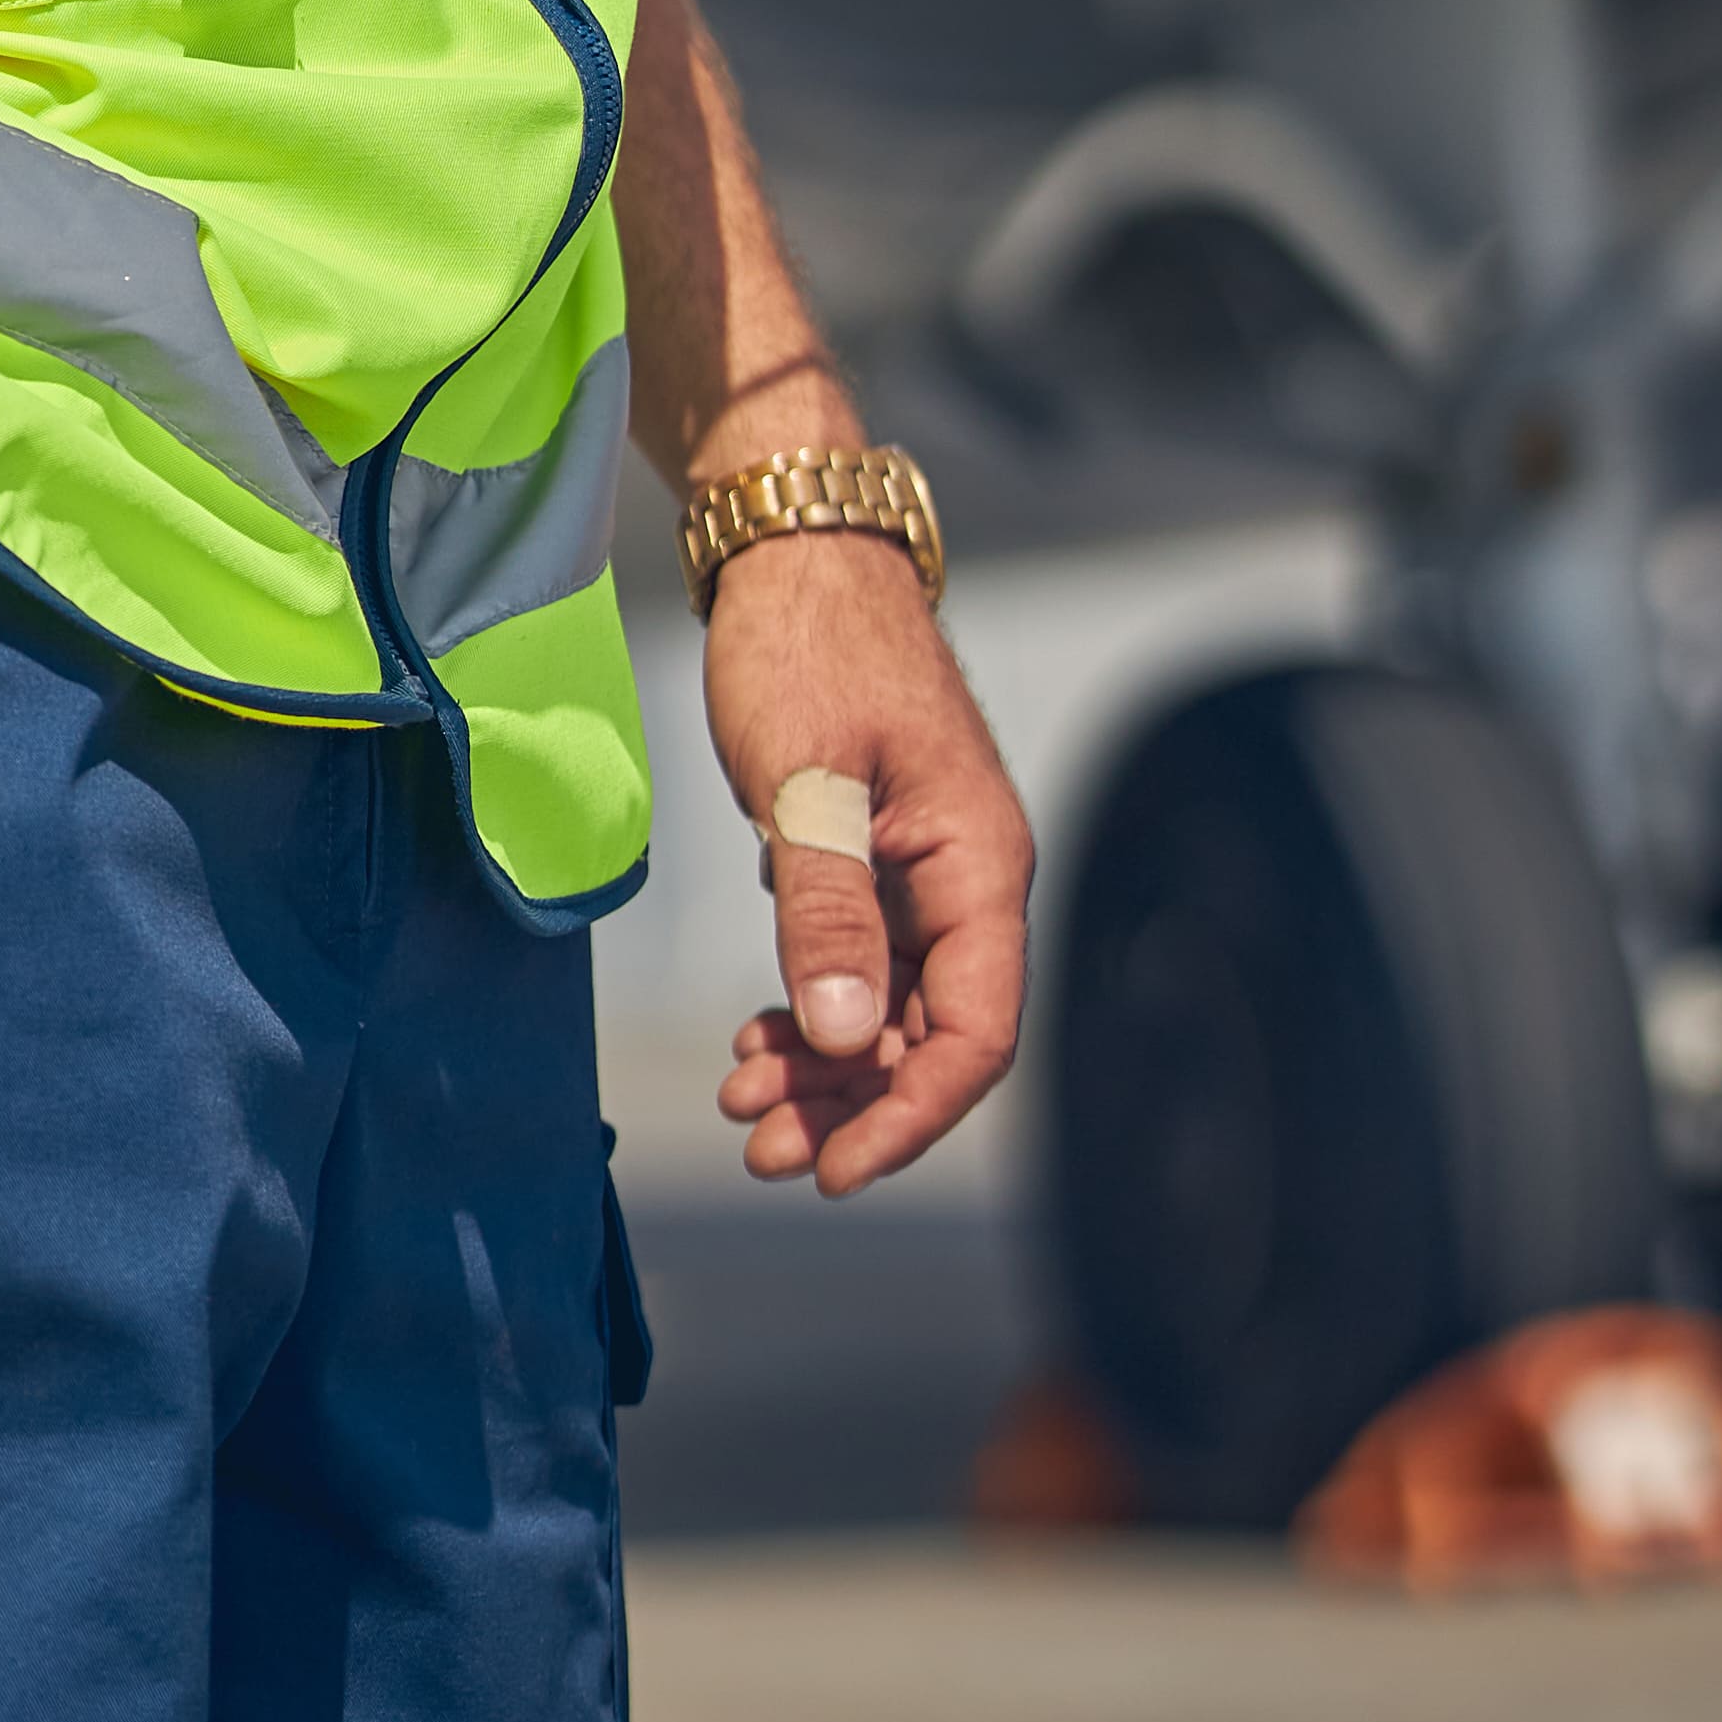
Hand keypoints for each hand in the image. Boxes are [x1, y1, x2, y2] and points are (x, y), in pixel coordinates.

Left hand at [699, 525, 1030, 1196]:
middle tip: (760, 1148)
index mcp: (979, 864)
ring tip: (741, 1107)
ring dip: (822, 1070)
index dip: (911, 1113)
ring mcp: (919, 873)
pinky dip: (809, 1013)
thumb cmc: (804, 647)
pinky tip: (754, 1044)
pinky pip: (855, 967)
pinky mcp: (870, 860)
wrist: (786, 553)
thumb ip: (827, 909)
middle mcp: (966, 880)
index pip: (976, 1032)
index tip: (835, 1168)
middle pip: (927, 1037)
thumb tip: (844, 1039)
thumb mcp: (805, 779)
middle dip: (849, 1105)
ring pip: (886, 1011)